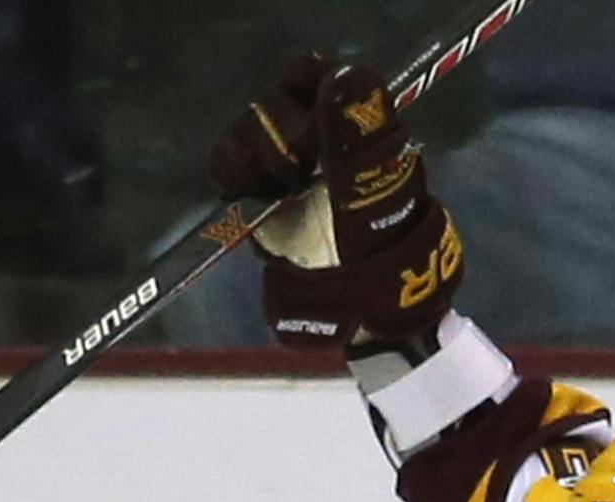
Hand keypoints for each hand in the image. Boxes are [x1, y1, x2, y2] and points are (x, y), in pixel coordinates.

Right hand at [207, 58, 462, 349]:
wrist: (360, 314)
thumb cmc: (385, 258)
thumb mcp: (377, 199)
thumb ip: (360, 143)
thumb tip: (344, 75)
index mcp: (361, 134)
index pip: (326, 78)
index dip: (311, 82)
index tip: (308, 108)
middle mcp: (325, 144)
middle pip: (285, 98)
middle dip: (285, 126)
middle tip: (297, 167)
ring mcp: (290, 168)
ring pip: (256, 124)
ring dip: (259, 149)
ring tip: (277, 185)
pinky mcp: (259, 194)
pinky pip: (229, 159)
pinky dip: (230, 167)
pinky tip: (241, 187)